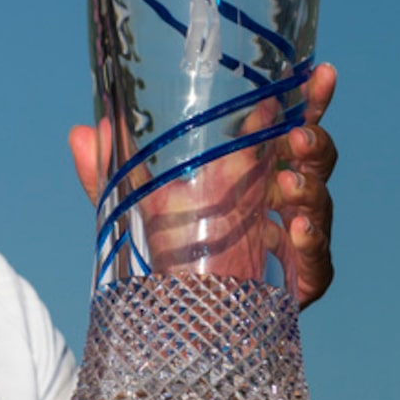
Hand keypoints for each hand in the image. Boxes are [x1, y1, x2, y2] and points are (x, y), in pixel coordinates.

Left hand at [68, 63, 338, 308]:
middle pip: (316, 159)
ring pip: (319, 204)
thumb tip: (80, 132)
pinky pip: (318, 261)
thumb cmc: (170, 257)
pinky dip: (310, 243)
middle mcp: (282, 200)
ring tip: (287, 184)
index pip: (291, 125)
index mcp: (254, 172)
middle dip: (314, 140)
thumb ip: (109, 176)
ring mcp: (296, 240)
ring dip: (309, 188)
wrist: (180, 326)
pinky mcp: (301, 282)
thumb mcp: (137, 212)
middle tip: (294, 136)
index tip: (319, 73)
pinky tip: (293, 231)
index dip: (310, 98)